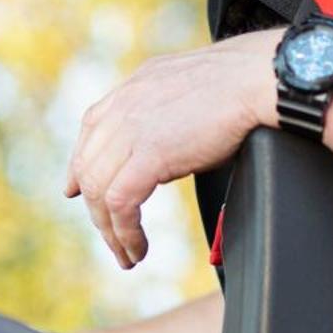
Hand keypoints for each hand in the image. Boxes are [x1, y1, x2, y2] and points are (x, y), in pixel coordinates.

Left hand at [65, 31, 278, 267]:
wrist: (256, 78)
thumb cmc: (239, 84)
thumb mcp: (186, 91)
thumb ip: (163, 113)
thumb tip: (165, 145)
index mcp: (132, 90)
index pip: (90, 130)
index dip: (79, 166)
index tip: (76, 191)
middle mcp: (123, 107)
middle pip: (88, 167)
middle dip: (96, 210)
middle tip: (114, 238)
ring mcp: (132, 129)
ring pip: (98, 190)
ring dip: (110, 230)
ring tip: (127, 254)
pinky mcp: (150, 154)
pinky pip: (121, 204)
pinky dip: (125, 233)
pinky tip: (138, 248)